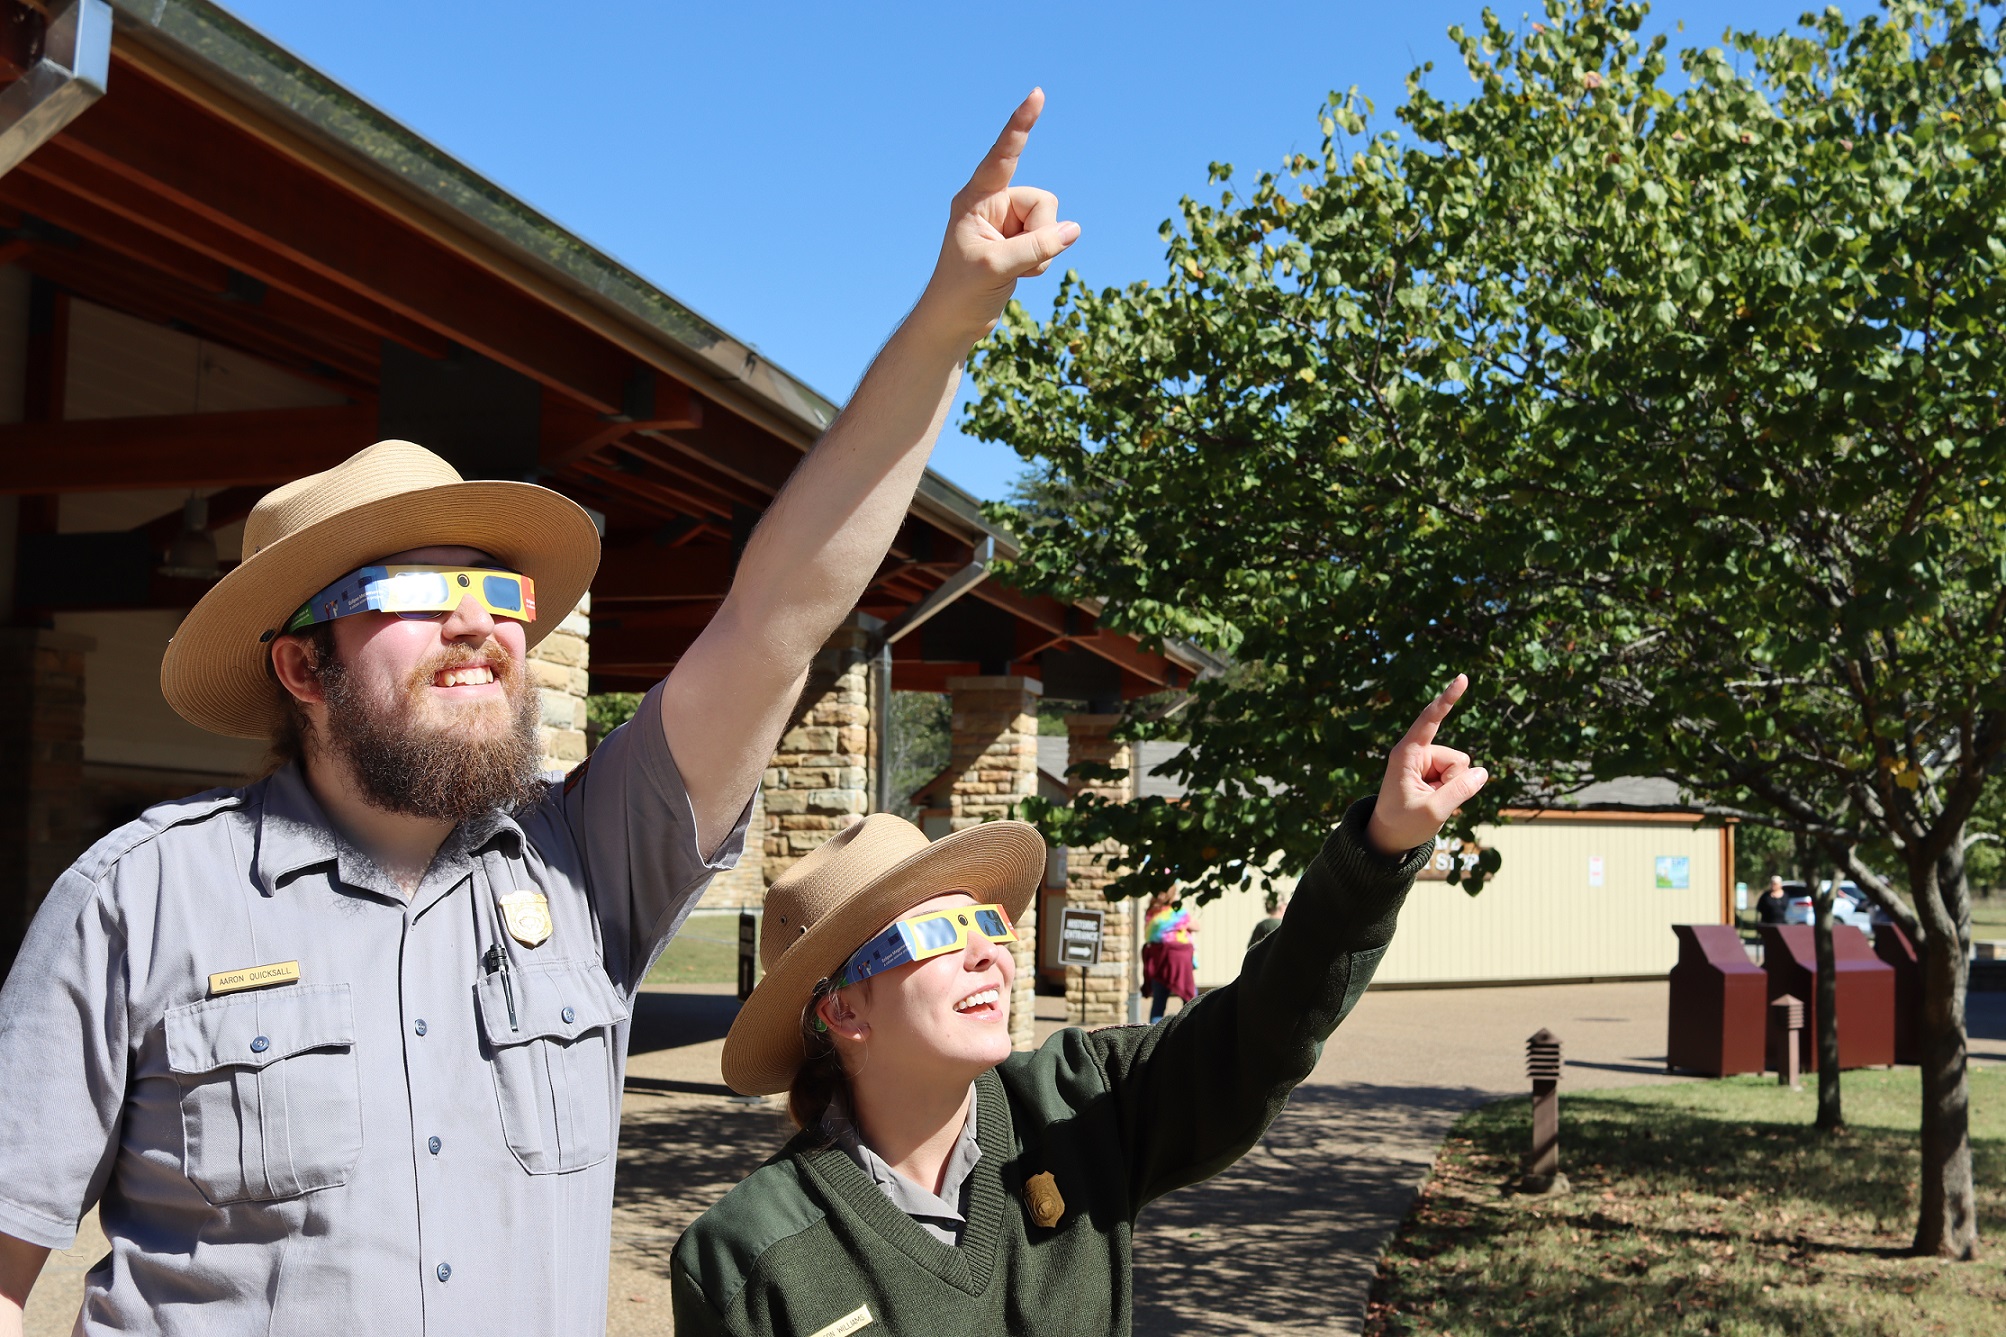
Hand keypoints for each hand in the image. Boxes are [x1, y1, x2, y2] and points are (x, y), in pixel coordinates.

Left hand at [916, 88, 1079, 344]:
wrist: (952, 322)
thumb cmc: (961, 292)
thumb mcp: (998, 266)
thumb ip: (1037, 246)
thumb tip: (1075, 230)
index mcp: (975, 199)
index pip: (1003, 155)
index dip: (1021, 126)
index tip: (1036, 95)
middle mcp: (992, 204)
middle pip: (1043, 202)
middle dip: (1040, 233)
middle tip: (1011, 258)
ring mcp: (1006, 223)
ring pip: (1051, 222)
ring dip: (1042, 251)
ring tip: (1014, 269)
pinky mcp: (1017, 241)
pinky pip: (1049, 241)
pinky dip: (1042, 261)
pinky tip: (1019, 274)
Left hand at [1364, 675, 1488, 856]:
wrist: (1388, 838)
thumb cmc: (1403, 824)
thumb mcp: (1433, 811)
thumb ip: (1460, 791)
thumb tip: (1483, 772)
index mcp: (1406, 754)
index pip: (1430, 720)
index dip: (1448, 699)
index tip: (1463, 678)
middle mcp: (1416, 753)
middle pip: (1457, 758)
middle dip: (1454, 780)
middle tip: (1429, 801)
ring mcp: (1426, 762)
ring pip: (1461, 768)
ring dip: (1452, 787)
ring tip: (1429, 801)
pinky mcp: (1433, 772)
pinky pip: (1459, 777)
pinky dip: (1452, 790)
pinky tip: (1434, 800)